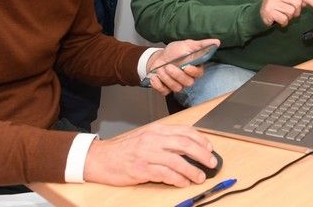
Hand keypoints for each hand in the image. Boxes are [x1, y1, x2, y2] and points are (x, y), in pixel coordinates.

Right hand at [84, 122, 216, 186]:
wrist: (100, 158)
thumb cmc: (124, 149)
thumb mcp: (146, 137)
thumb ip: (165, 140)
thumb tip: (188, 147)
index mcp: (157, 130)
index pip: (185, 131)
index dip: (201, 139)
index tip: (210, 147)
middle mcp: (154, 139)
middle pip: (185, 144)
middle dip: (202, 154)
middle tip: (212, 163)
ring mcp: (148, 153)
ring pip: (178, 160)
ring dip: (192, 170)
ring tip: (200, 177)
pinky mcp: (142, 169)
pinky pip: (165, 174)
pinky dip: (177, 179)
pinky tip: (183, 183)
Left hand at [144, 39, 219, 95]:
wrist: (158, 57)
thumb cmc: (174, 51)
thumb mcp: (187, 45)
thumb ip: (202, 45)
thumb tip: (217, 42)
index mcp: (194, 68)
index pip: (198, 74)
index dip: (192, 72)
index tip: (186, 66)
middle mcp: (187, 78)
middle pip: (188, 83)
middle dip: (177, 75)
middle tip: (168, 66)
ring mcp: (178, 85)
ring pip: (177, 88)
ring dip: (167, 78)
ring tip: (161, 69)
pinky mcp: (167, 89)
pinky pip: (164, 92)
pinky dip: (158, 84)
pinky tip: (155, 77)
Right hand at [259, 0, 312, 26]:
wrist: (256, 16)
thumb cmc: (274, 9)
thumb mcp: (284, 2)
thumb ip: (294, 0)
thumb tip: (305, 2)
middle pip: (297, 3)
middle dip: (297, 12)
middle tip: (290, 15)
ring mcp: (272, 2)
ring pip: (291, 12)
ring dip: (289, 18)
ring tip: (282, 17)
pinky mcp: (269, 11)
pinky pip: (285, 19)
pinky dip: (284, 23)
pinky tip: (279, 21)